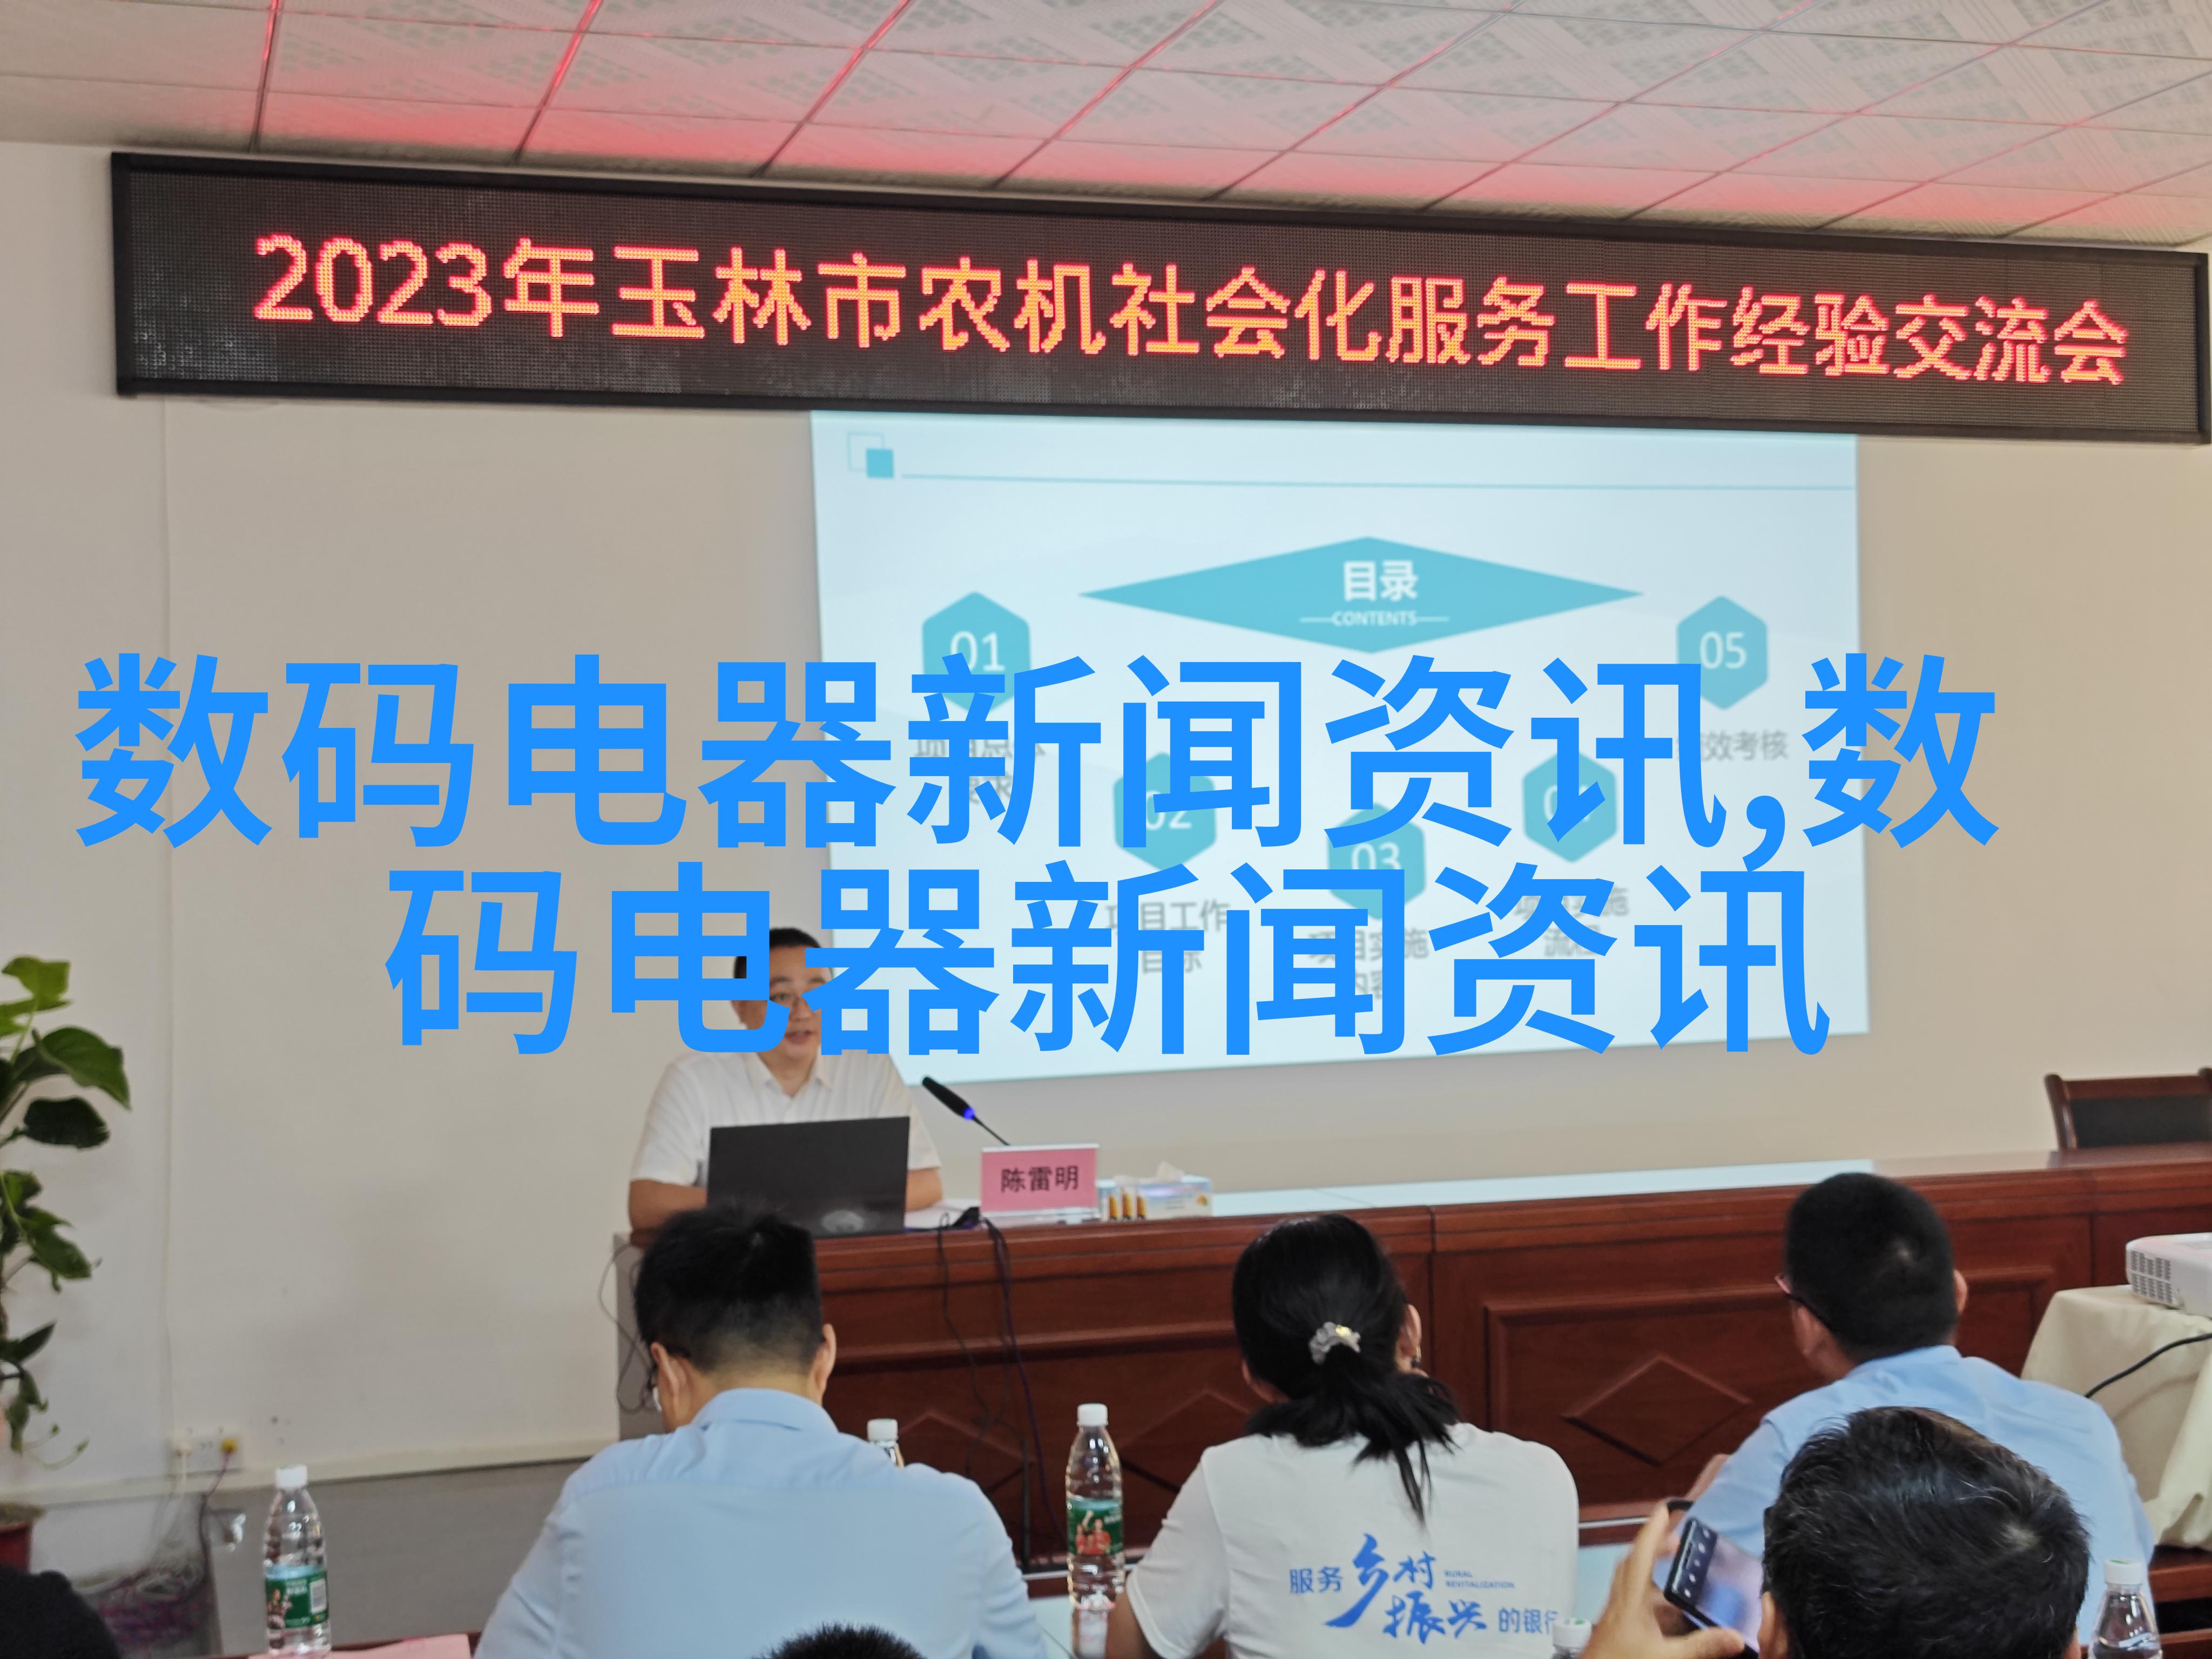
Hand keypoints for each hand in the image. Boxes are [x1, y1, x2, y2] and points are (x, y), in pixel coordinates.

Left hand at [1585, 1505, 1745, 1658]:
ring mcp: (1615, 1615)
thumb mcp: (1667, 1656)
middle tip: (1674, 1540)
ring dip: (1651, 1572)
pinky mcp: (1614, 1628)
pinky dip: (1649, 1599)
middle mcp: (1620, 1601)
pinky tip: (1663, 1613)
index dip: (1653, 1529)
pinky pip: (1631, 1602)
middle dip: (1654, 1547)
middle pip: (1634, 1562)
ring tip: (1675, 1574)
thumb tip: (1734, 1636)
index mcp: (1630, 1599)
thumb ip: (1702, 1645)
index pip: (1642, 1554)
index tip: (1664, 1509)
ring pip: (1631, 1582)